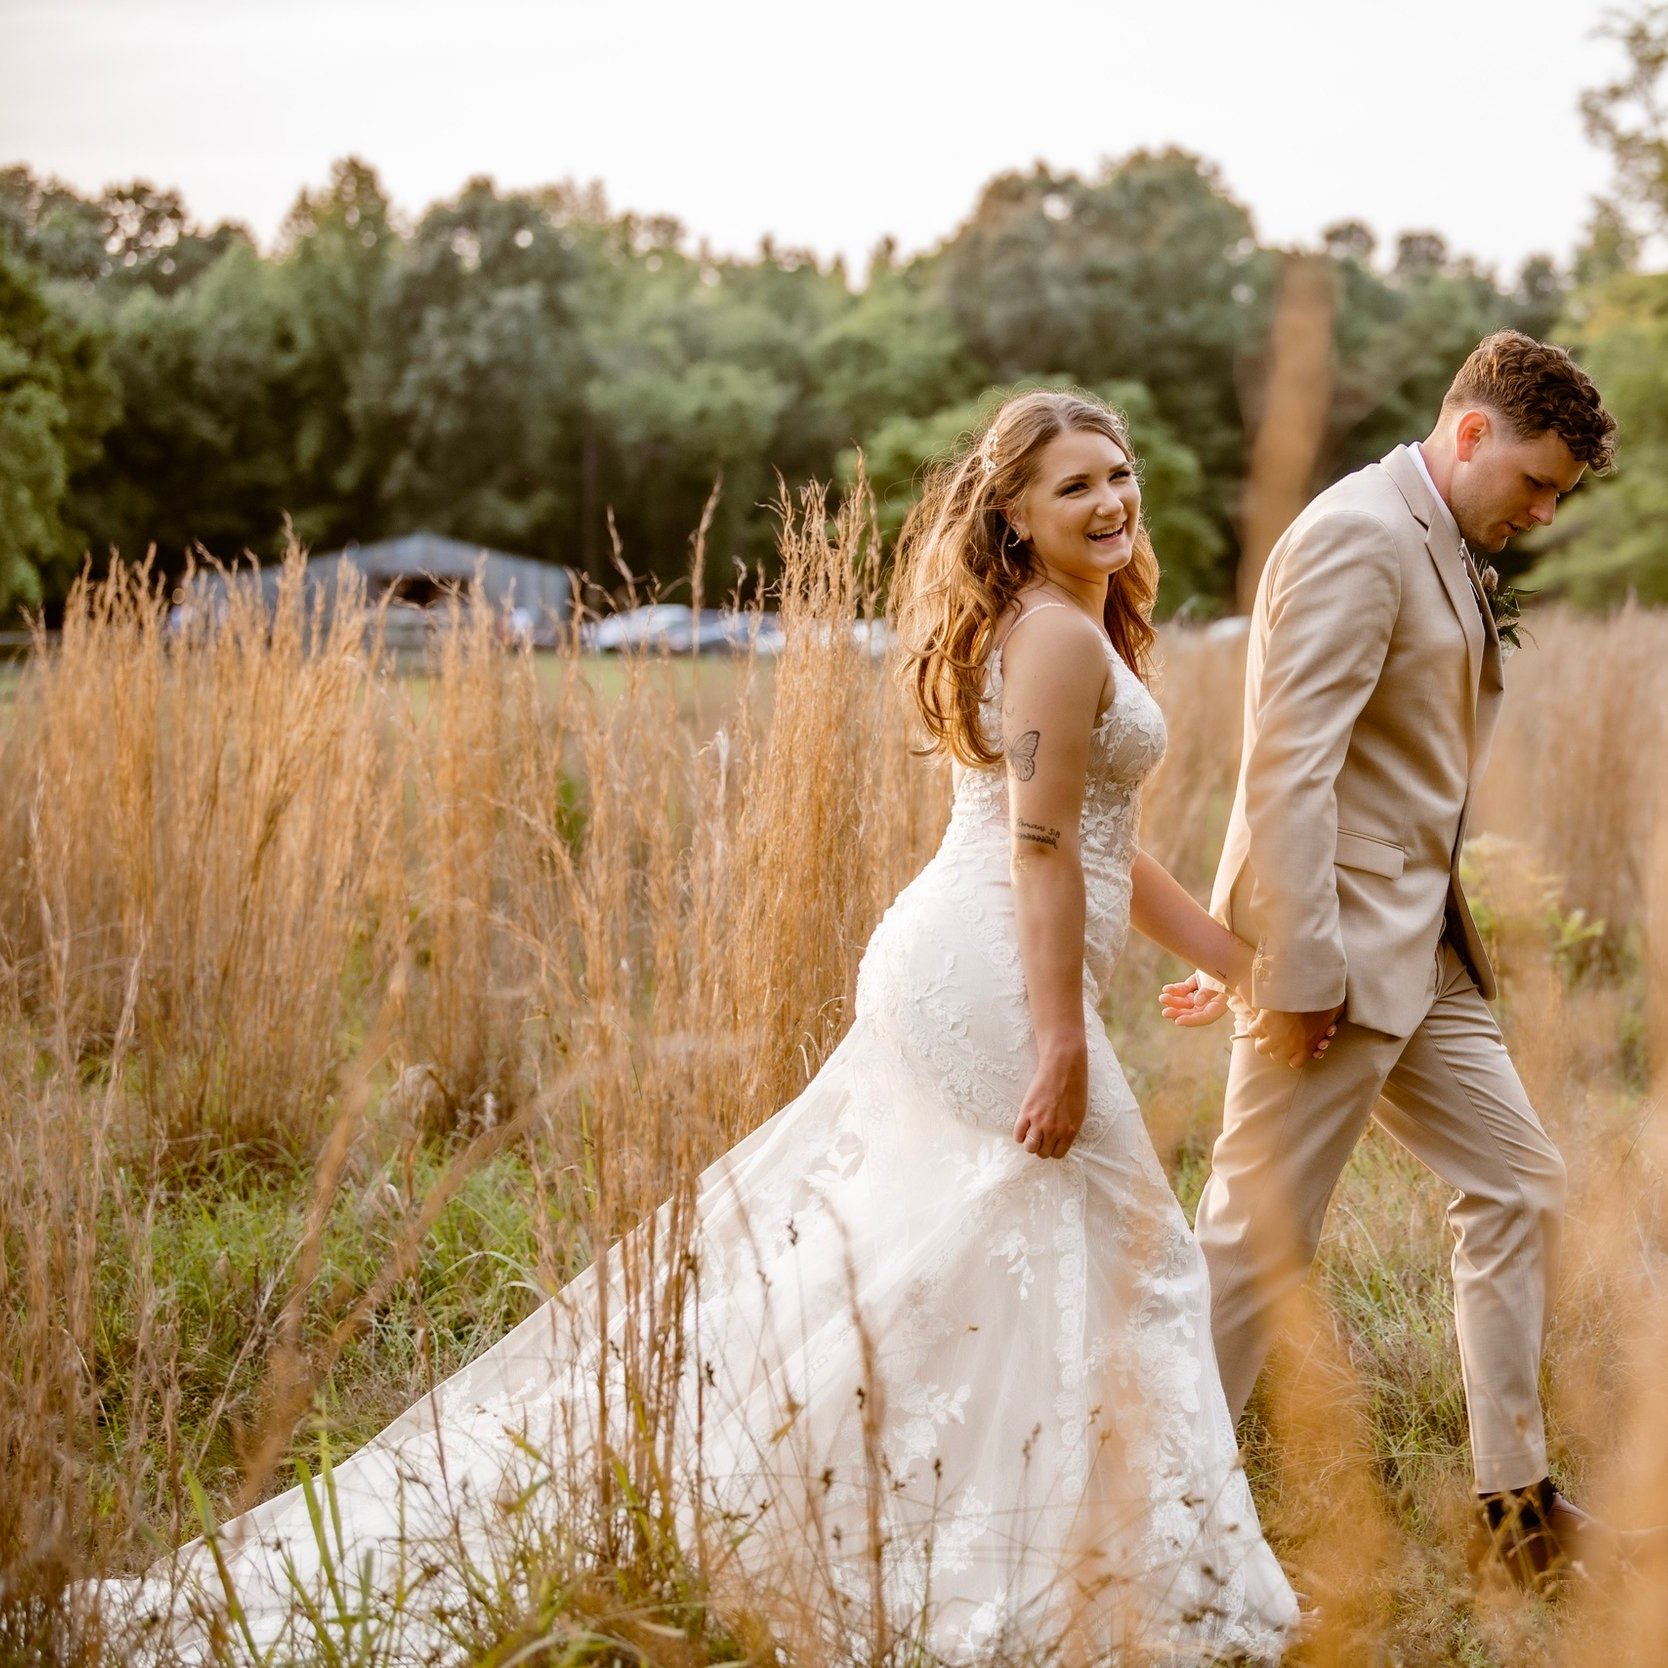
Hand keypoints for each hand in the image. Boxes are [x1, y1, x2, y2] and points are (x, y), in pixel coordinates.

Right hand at [1013, 1042, 1087, 1158]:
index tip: (1050, 1143)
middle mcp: (1054, 1130)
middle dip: (1041, 1147)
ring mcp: (1039, 1122)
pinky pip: (1018, 1134)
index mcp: (1070, 1131)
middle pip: (1042, 1152)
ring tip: (1030, 1133)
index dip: (1052, 1150)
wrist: (1063, 1066)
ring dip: (1029, 1143)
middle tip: (1039, 1137)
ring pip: (1029, 1147)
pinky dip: (1019, 1135)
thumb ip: (1069, 1128)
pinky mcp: (1026, 1112)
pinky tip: (1023, 1127)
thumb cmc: (1075, 1085)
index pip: (1057, 1154)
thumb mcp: (1079, 1112)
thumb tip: (1059, 1139)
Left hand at [1159, 974, 1229, 1028]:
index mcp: (1221, 1003)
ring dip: (1174, 1001)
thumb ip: (1208, 992)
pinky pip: (1185, 990)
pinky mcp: (1198, 983)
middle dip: (1179, 1012)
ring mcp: (1204, 992)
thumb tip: (1197, 1003)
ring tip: (1162, 998)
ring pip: (1187, 1002)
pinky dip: (1176, 990)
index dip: (1192, 1020)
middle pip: (1193, 1011)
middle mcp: (1212, 1001)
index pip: (1206, 1017)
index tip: (1177, 1021)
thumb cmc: (1224, 967)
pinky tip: (1166, 989)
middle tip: (1165, 1012)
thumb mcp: (1217, 980)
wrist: (1223, 950)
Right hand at [1247, 1006, 1340, 1068]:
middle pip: (1276, 1056)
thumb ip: (1332, 1022)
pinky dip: (1254, 1026)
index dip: (1293, 1056)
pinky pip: (1253, 1031)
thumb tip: (1331, 1026)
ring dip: (1263, 1040)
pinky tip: (1257, 1019)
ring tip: (1265, 1031)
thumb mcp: (1335, 1011)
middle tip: (1278, 1037)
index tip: (1292, 1047)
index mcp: (1307, 1046)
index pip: (1296, 1063)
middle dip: (1277, 1047)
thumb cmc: (1321, 997)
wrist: (1303, 984)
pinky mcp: (1262, 1024)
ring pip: (1261, 1048)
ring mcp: (1274, 1036)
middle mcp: (1289, 1045)